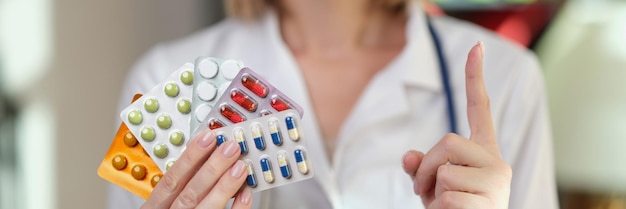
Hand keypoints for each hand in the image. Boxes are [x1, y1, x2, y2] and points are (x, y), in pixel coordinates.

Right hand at [142, 130, 251, 208]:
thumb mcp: (163, 206)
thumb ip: (178, 188)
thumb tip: (203, 159)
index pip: (171, 181)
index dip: (190, 158)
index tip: (207, 138)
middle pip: (190, 193)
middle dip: (212, 168)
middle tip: (230, 148)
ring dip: (225, 187)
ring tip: (241, 166)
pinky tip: (246, 194)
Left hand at [402, 42, 511, 208]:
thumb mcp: (432, 186)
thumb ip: (422, 167)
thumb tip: (408, 158)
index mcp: (484, 152)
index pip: (480, 110)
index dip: (475, 79)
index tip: (477, 47)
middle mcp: (496, 161)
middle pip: (448, 141)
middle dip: (426, 166)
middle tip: (423, 190)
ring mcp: (497, 181)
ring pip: (443, 171)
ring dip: (430, 192)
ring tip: (443, 207)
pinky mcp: (490, 201)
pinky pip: (446, 197)